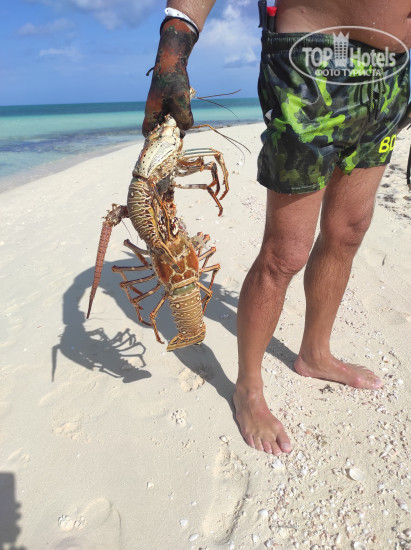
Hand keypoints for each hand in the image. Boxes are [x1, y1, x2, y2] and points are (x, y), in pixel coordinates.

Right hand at [142, 19, 197, 135]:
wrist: (173, 59)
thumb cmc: (174, 77)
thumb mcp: (181, 98)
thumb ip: (183, 116)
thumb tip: (185, 129)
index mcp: (152, 111)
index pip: (147, 132)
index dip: (155, 139)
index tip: (168, 139)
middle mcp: (155, 110)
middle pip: (161, 130)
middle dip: (171, 132)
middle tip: (182, 131)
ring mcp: (162, 106)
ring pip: (170, 122)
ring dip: (178, 122)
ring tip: (185, 115)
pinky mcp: (169, 101)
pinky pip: (174, 114)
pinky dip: (181, 115)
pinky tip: (186, 108)